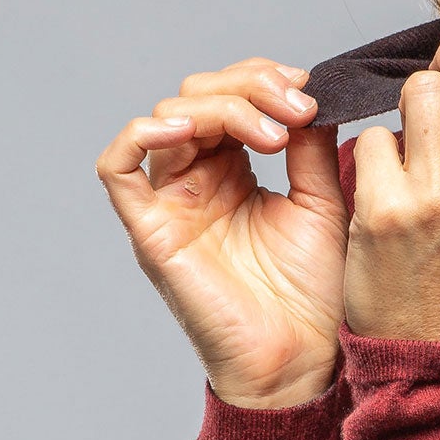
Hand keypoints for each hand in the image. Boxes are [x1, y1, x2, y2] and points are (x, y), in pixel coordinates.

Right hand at [95, 59, 349, 406]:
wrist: (302, 358)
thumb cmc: (312, 296)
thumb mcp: (321, 203)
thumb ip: (310, 146)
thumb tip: (306, 89)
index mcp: (234, 171)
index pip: (230, 96)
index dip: (263, 80)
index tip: (308, 92)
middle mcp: (196, 181)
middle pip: (197, 95)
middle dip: (249, 88)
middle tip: (296, 109)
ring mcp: (170, 204)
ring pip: (168, 117)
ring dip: (219, 107)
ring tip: (270, 134)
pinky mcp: (151, 232)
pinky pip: (118, 168)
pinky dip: (141, 134)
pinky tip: (188, 130)